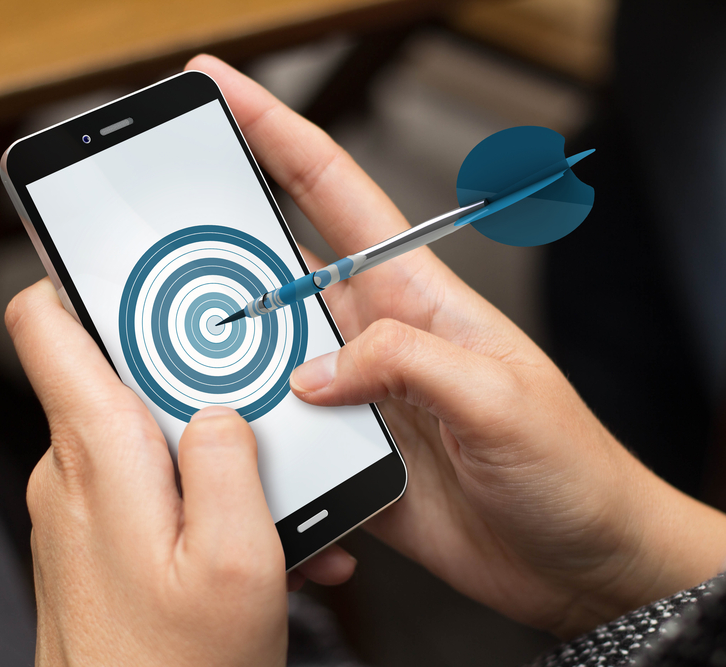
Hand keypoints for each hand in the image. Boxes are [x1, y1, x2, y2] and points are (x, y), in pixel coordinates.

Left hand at [6, 280, 353, 664]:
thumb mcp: (238, 562)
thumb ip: (232, 463)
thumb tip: (225, 409)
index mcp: (99, 455)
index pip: (47, 321)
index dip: (81, 269)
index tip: (131, 250)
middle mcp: (75, 471)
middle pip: (123, 369)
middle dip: (200, 378)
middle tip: (262, 404)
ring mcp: (83, 505)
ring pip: (149, 431)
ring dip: (217, 451)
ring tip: (274, 500)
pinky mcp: (99, 535)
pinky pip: (151, 484)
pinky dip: (204, 494)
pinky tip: (257, 537)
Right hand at [184, 56, 725, 638]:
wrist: (581, 559)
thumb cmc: (569, 466)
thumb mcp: (499, 396)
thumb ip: (404, 363)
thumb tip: (312, 370)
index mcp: (417, 297)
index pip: (333, 191)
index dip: (273, 131)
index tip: (216, 89)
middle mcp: (378, 338)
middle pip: (278, 270)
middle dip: (213, 240)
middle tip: (145, 230)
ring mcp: (358, 400)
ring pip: (264, 357)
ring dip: (218, 356)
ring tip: (159, 354)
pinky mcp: (350, 459)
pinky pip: (281, 439)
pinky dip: (248, 443)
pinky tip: (225, 454)